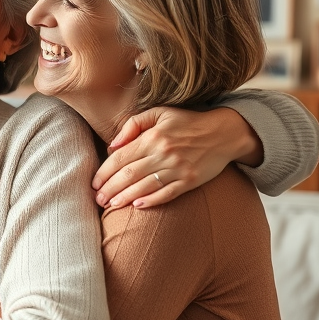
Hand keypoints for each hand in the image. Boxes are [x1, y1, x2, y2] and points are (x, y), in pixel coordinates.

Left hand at [93, 107, 259, 208]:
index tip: (94, 183)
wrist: (224, 132)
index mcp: (153, 137)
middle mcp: (163, 153)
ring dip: (124, 198)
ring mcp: (178, 169)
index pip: (120, 158)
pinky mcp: (190, 181)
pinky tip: (137, 206)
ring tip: (110, 205)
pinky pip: (167, 194)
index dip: (104, 172)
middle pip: (128, 175)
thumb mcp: (159, 113)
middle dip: (110, 189)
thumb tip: (112, 145)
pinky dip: (151, 201)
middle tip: (97, 199)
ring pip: (144, 186)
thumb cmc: (187, 122)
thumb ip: (132, 125)